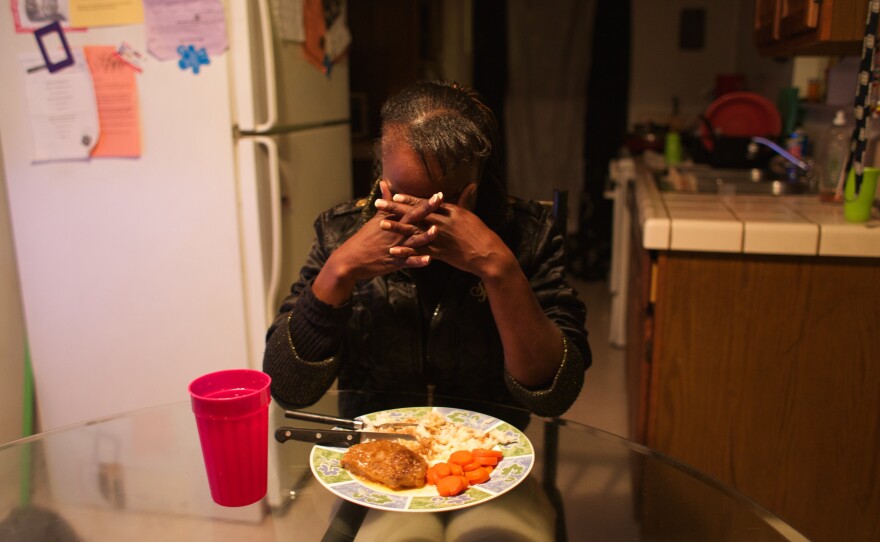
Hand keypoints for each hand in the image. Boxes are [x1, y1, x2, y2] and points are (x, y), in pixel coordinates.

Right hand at [311, 180, 441, 305]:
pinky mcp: (393, 263)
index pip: (410, 208)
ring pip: (413, 241)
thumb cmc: (364, 238)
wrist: (350, 259)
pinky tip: (429, 260)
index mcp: (392, 221)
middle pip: (413, 220)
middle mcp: (395, 233)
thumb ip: (385, 201)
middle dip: (427, 210)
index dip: (425, 201)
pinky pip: (407, 262)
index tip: (439, 194)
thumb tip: (385, 182)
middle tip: (440, 200)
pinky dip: (417, 261)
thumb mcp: (375, 219)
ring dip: (424, 236)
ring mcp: (395, 248)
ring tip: (436, 231)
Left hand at [378, 183, 517, 280]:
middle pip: (415, 214)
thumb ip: (465, 200)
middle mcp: (442, 222)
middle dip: (395, 208)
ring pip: (414, 231)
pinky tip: (393, 250)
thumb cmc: (480, 233)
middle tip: (378, 203)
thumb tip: (470, 184)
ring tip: (381, 223)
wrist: (488, 254)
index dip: (409, 199)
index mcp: (449, 211)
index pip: (425, 203)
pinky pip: (419, 251)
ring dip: (397, 227)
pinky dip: (406, 250)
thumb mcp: (471, 214)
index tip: (394, 194)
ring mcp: (440, 238)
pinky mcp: (440, 253)